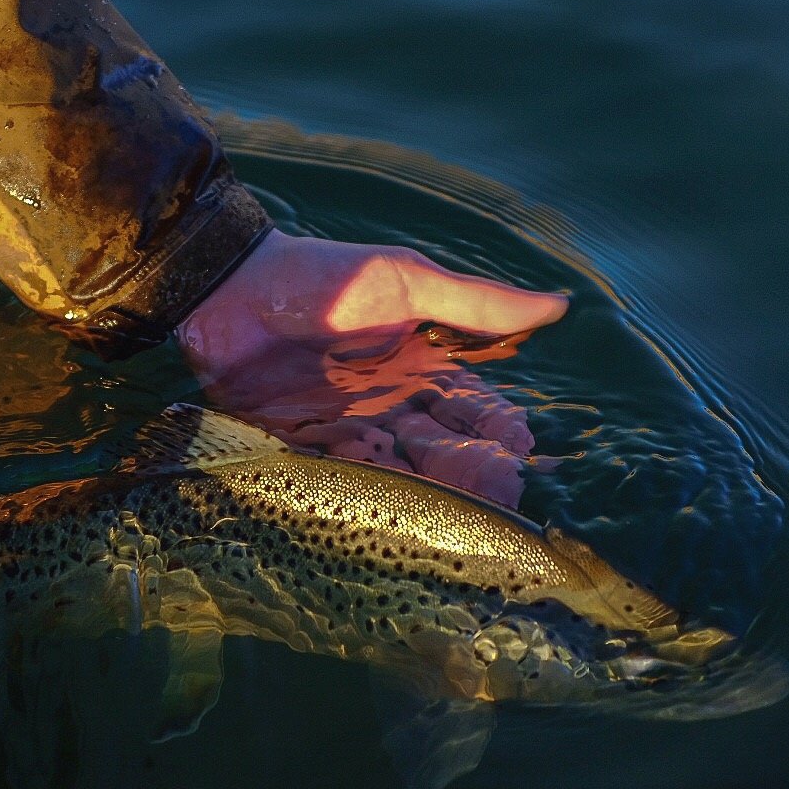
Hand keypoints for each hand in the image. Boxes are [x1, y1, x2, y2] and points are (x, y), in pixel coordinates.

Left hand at [178, 230, 566, 506]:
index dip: (498, 430)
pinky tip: (389, 512)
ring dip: (427, 494)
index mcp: (423, 369)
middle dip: (472, 474)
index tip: (521, 448)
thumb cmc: (323, 275)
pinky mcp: (300, 451)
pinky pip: (337, 481)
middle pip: (442, 452)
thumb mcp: (406, 282)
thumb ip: (476, 304)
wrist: (230, 287)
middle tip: (501, 494)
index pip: (474, 410)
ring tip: (456, 514)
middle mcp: (391, 408)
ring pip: (398, 474)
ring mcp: (347, 433)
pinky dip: (363, 497)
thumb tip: (558, 304)